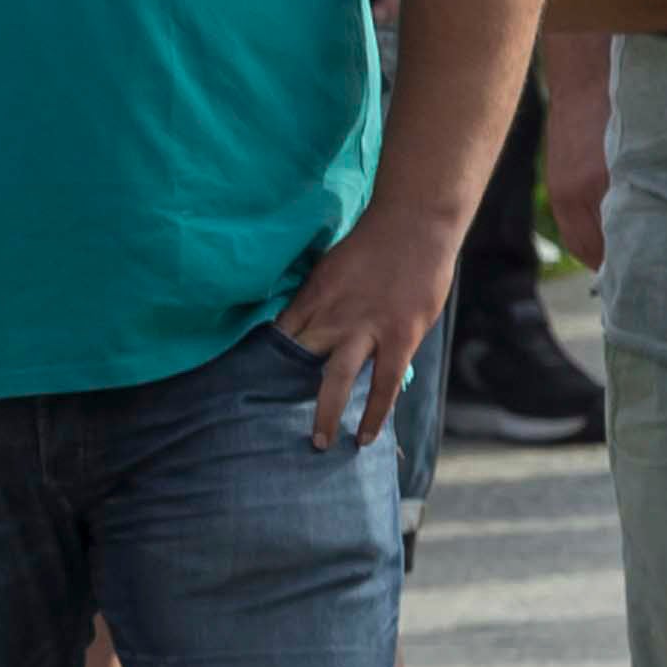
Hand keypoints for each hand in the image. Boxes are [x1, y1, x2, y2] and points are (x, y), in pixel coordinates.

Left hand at [275, 200, 463, 449]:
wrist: (414, 223)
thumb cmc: (374, 243)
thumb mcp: (332, 266)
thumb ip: (319, 298)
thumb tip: (306, 323)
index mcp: (312, 296)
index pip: (280, 336)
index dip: (267, 364)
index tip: (253, 389)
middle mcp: (331, 316)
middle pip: (299, 360)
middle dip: (284, 392)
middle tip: (270, 423)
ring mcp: (365, 329)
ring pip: (335, 380)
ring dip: (325, 413)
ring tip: (319, 443)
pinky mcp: (399, 337)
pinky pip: (383, 385)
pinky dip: (374, 412)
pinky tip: (365, 436)